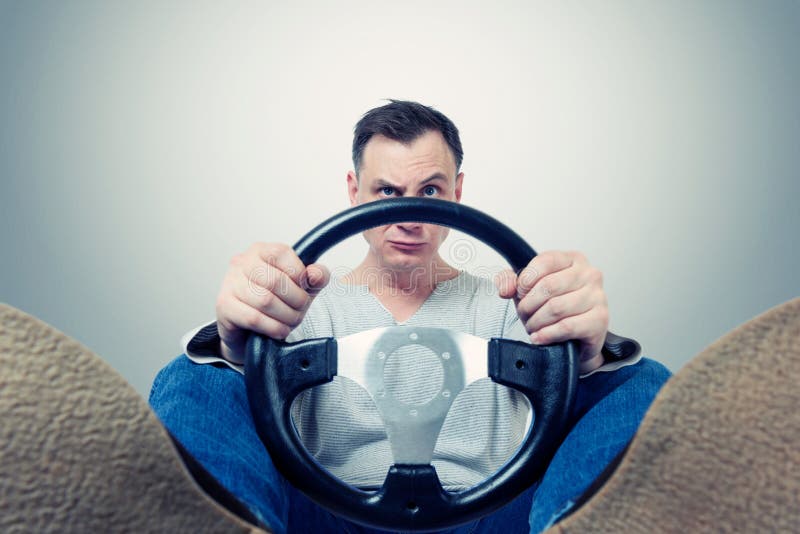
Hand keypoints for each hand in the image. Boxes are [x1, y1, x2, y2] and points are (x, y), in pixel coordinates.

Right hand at [215, 242, 329, 363]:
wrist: (249, 331)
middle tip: (300, 310)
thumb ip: (317, 277)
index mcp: (261, 250)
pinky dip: (273, 327)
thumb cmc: (277, 302)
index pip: (281, 253)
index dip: (299, 273)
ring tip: (290, 321)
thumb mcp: (303, 286)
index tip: (304, 287)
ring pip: (265, 301)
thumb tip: (316, 274)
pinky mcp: (224, 306)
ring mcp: (230, 283)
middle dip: (296, 300)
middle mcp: (242, 263)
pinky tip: (279, 330)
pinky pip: (254, 318)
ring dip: (286, 317)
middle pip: (276, 281)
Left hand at [495, 251, 608, 373]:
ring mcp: (597, 297)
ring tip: (533, 326)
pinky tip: (540, 337)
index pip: (545, 261)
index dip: (526, 280)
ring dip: (537, 322)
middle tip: (525, 315)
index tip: (520, 293)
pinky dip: (547, 334)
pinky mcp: (600, 320)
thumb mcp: (529, 290)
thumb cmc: (555, 309)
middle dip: (529, 305)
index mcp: (573, 260)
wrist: (576, 337)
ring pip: (556, 307)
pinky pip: (567, 326)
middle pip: (549, 286)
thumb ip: (511, 281)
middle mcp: (589, 274)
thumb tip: (506, 287)